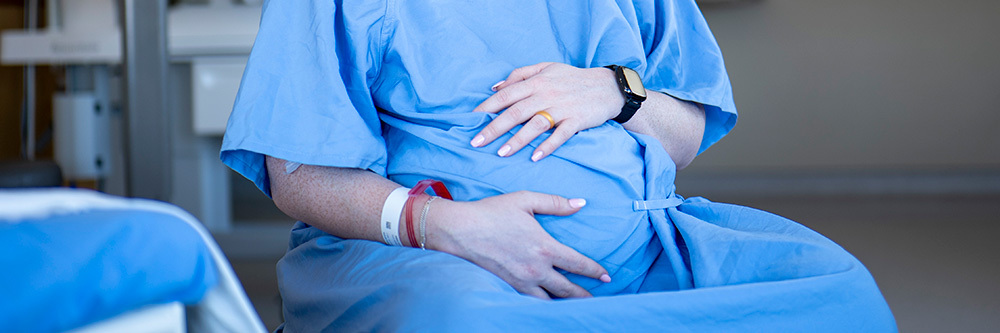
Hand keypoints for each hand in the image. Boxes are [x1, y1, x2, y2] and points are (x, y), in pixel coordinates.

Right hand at [425, 191, 610, 298]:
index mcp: (545, 247)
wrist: (461, 230)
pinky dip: (543, 304)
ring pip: (550, 299)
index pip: (578, 264)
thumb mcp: (525, 200)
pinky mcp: (508, 286)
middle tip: (596, 300)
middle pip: (568, 289)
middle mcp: (536, 269)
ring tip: (575, 305)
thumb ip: (555, 203)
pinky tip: (548, 304)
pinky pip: (531, 300)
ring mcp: (522, 281)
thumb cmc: (492, 212)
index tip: (607, 276)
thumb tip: (580, 203)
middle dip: (584, 295)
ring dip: (564, 303)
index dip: (595, 271)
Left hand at [471, 62, 623, 160]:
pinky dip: (547, 146)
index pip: (506, 95)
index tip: (471, 120)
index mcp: (537, 81)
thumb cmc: (573, 78)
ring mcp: (562, 108)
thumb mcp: (546, 68)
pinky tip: (534, 157)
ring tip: (501, 153)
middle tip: (476, 142)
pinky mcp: (577, 121)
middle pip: (515, 112)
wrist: (608, 87)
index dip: (487, 108)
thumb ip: (519, 75)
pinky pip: (560, 135)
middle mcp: (546, 94)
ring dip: (517, 140)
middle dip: (494, 128)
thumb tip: (494, 87)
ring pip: (535, 125)